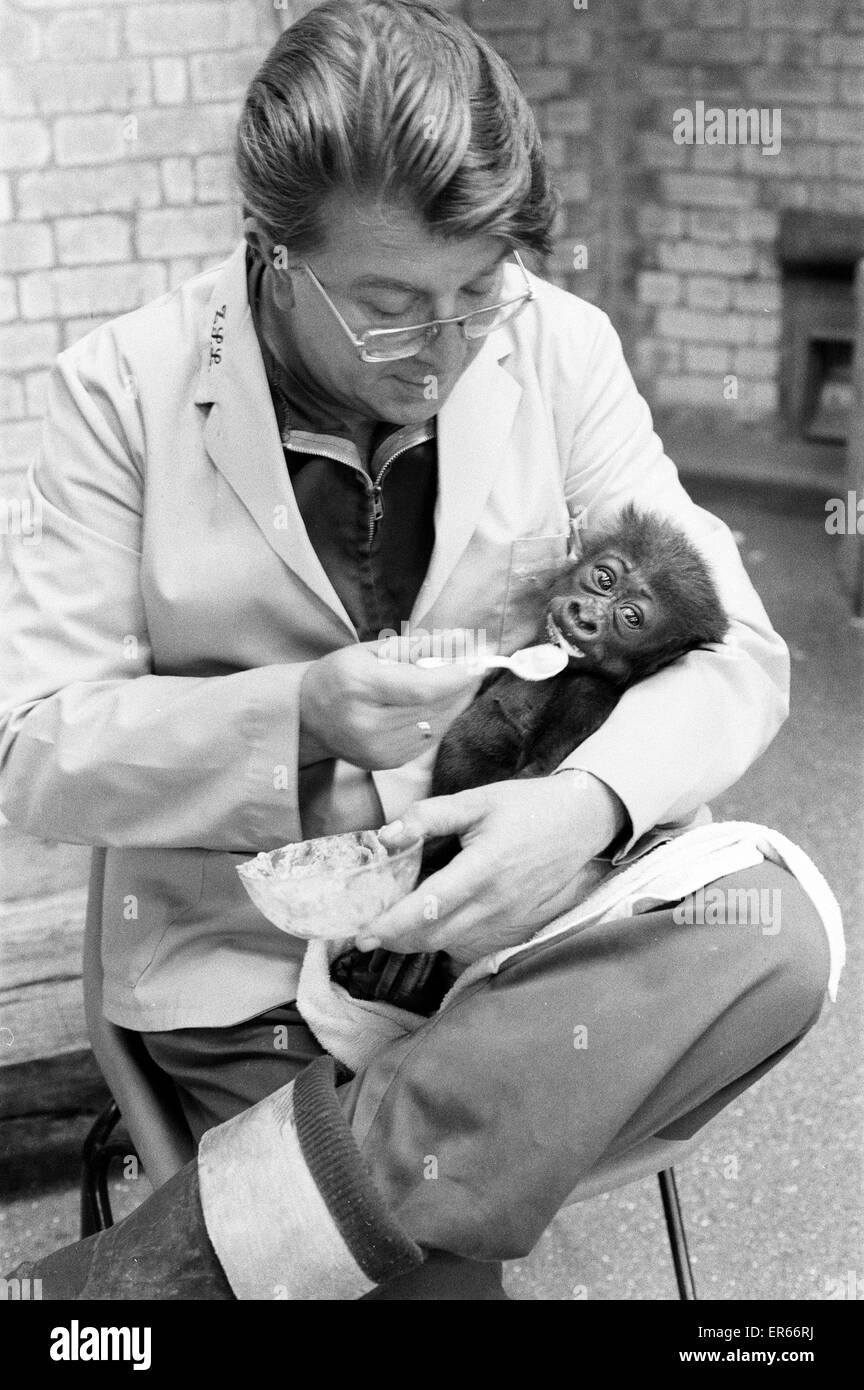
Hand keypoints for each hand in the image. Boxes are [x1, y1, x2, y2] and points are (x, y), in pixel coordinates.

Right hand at [299, 633, 483, 770]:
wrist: (308, 717)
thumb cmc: (340, 674)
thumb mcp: (371, 650)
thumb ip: (418, 647)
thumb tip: (464, 641)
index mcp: (359, 686)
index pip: (420, 687)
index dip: (455, 676)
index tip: (478, 661)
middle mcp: (368, 724)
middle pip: (433, 707)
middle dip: (461, 686)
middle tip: (478, 665)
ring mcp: (378, 749)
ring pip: (436, 725)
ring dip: (456, 702)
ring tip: (462, 681)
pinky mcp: (387, 763)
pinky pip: (428, 739)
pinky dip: (441, 719)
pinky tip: (441, 702)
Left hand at [355, 772, 627, 964]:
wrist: (581, 820)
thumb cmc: (526, 806)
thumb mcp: (476, 800)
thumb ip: (428, 816)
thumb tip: (386, 836)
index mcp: (485, 866)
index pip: (429, 907)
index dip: (393, 925)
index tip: (363, 934)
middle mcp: (497, 900)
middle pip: (435, 935)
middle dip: (396, 940)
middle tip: (365, 934)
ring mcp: (510, 915)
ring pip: (452, 943)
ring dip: (417, 942)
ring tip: (389, 931)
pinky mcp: (517, 922)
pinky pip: (472, 941)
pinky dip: (444, 939)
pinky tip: (427, 925)